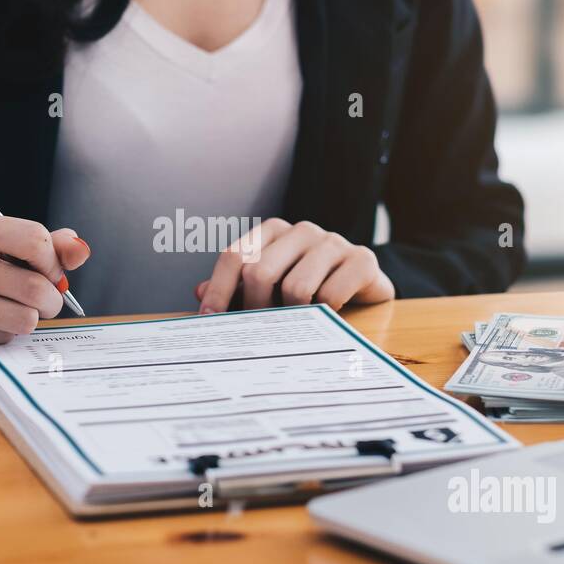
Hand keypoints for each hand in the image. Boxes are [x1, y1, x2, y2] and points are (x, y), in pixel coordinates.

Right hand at [0, 209, 89, 349]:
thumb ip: (45, 242)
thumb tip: (80, 250)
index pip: (35, 242)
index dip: (53, 261)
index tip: (48, 269)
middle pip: (34, 287)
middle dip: (52, 298)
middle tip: (46, 299)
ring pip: (24, 318)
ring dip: (31, 317)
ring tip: (19, 308)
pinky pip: (2, 337)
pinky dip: (5, 331)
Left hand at [194, 218, 392, 312]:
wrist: (365, 286)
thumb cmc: (309, 286)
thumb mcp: (270, 286)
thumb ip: (237, 288)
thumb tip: (198, 292)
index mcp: (274, 230)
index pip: (235, 256)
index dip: (218, 290)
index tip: (209, 320)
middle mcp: (302, 230)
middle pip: (260, 273)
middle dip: (254, 309)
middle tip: (258, 332)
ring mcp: (333, 242)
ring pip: (295, 288)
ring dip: (292, 316)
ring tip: (297, 325)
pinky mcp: (362, 259)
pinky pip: (330, 296)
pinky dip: (324, 315)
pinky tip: (328, 316)